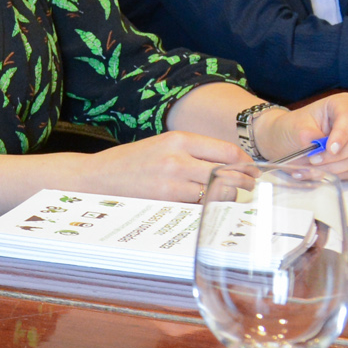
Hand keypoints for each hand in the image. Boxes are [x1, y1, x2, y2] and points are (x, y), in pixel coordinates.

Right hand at [78, 130, 251, 200]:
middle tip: (250, 189)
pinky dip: (211, 208)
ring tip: (234, 200)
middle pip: (229, 172)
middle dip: (246, 183)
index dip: (246, 164)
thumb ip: (193, 153)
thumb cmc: (130, 163)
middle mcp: (178, 157)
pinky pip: (202, 205)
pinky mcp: (167, 199)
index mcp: (179, 139)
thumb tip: (230, 166)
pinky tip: (211, 208)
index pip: (229, 151)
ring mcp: (173, 180)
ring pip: (220, 191)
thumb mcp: (162, 147)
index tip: (251, 172)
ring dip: (232, 198)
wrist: (96, 177)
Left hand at [266, 92, 347, 172]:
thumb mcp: (295, 127)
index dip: (342, 135)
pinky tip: (316, 174)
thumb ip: (308, 135)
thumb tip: (319, 146)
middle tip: (314, 160)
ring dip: (335, 168)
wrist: (288, 140)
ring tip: (310, 168)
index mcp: (342, 104)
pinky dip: (337, 175)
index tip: (330, 149)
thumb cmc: (292, 128)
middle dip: (338, 155)